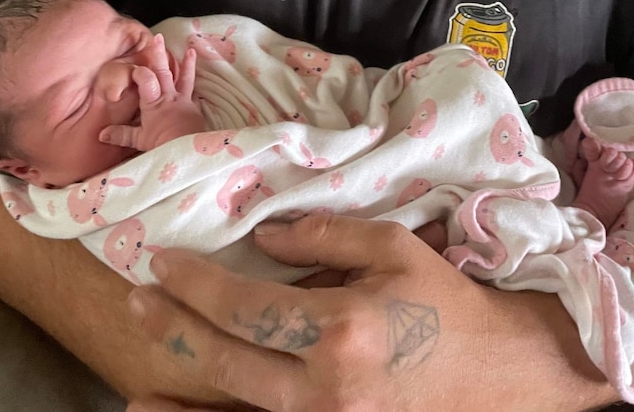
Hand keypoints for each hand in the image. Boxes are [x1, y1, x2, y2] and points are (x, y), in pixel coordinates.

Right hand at [99, 37, 205, 150]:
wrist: (186, 150)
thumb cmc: (161, 144)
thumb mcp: (139, 140)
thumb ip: (121, 134)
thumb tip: (101, 133)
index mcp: (153, 102)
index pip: (145, 79)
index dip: (139, 72)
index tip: (134, 68)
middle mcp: (169, 97)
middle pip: (163, 72)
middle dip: (159, 55)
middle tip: (157, 38)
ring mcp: (184, 101)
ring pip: (185, 78)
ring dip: (186, 64)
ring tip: (190, 50)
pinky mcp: (195, 108)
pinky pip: (194, 92)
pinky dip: (195, 85)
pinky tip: (199, 80)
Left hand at [122, 215, 560, 411]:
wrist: (497, 374)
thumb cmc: (445, 303)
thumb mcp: (393, 248)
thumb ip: (324, 238)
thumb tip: (262, 240)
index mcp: (341, 329)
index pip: (245, 306)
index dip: (196, 284)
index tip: (162, 261)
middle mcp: (324, 386)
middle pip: (227, 357)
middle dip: (174, 324)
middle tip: (137, 295)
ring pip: (234, 405)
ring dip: (182, 385)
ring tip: (136, 367)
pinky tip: (172, 411)